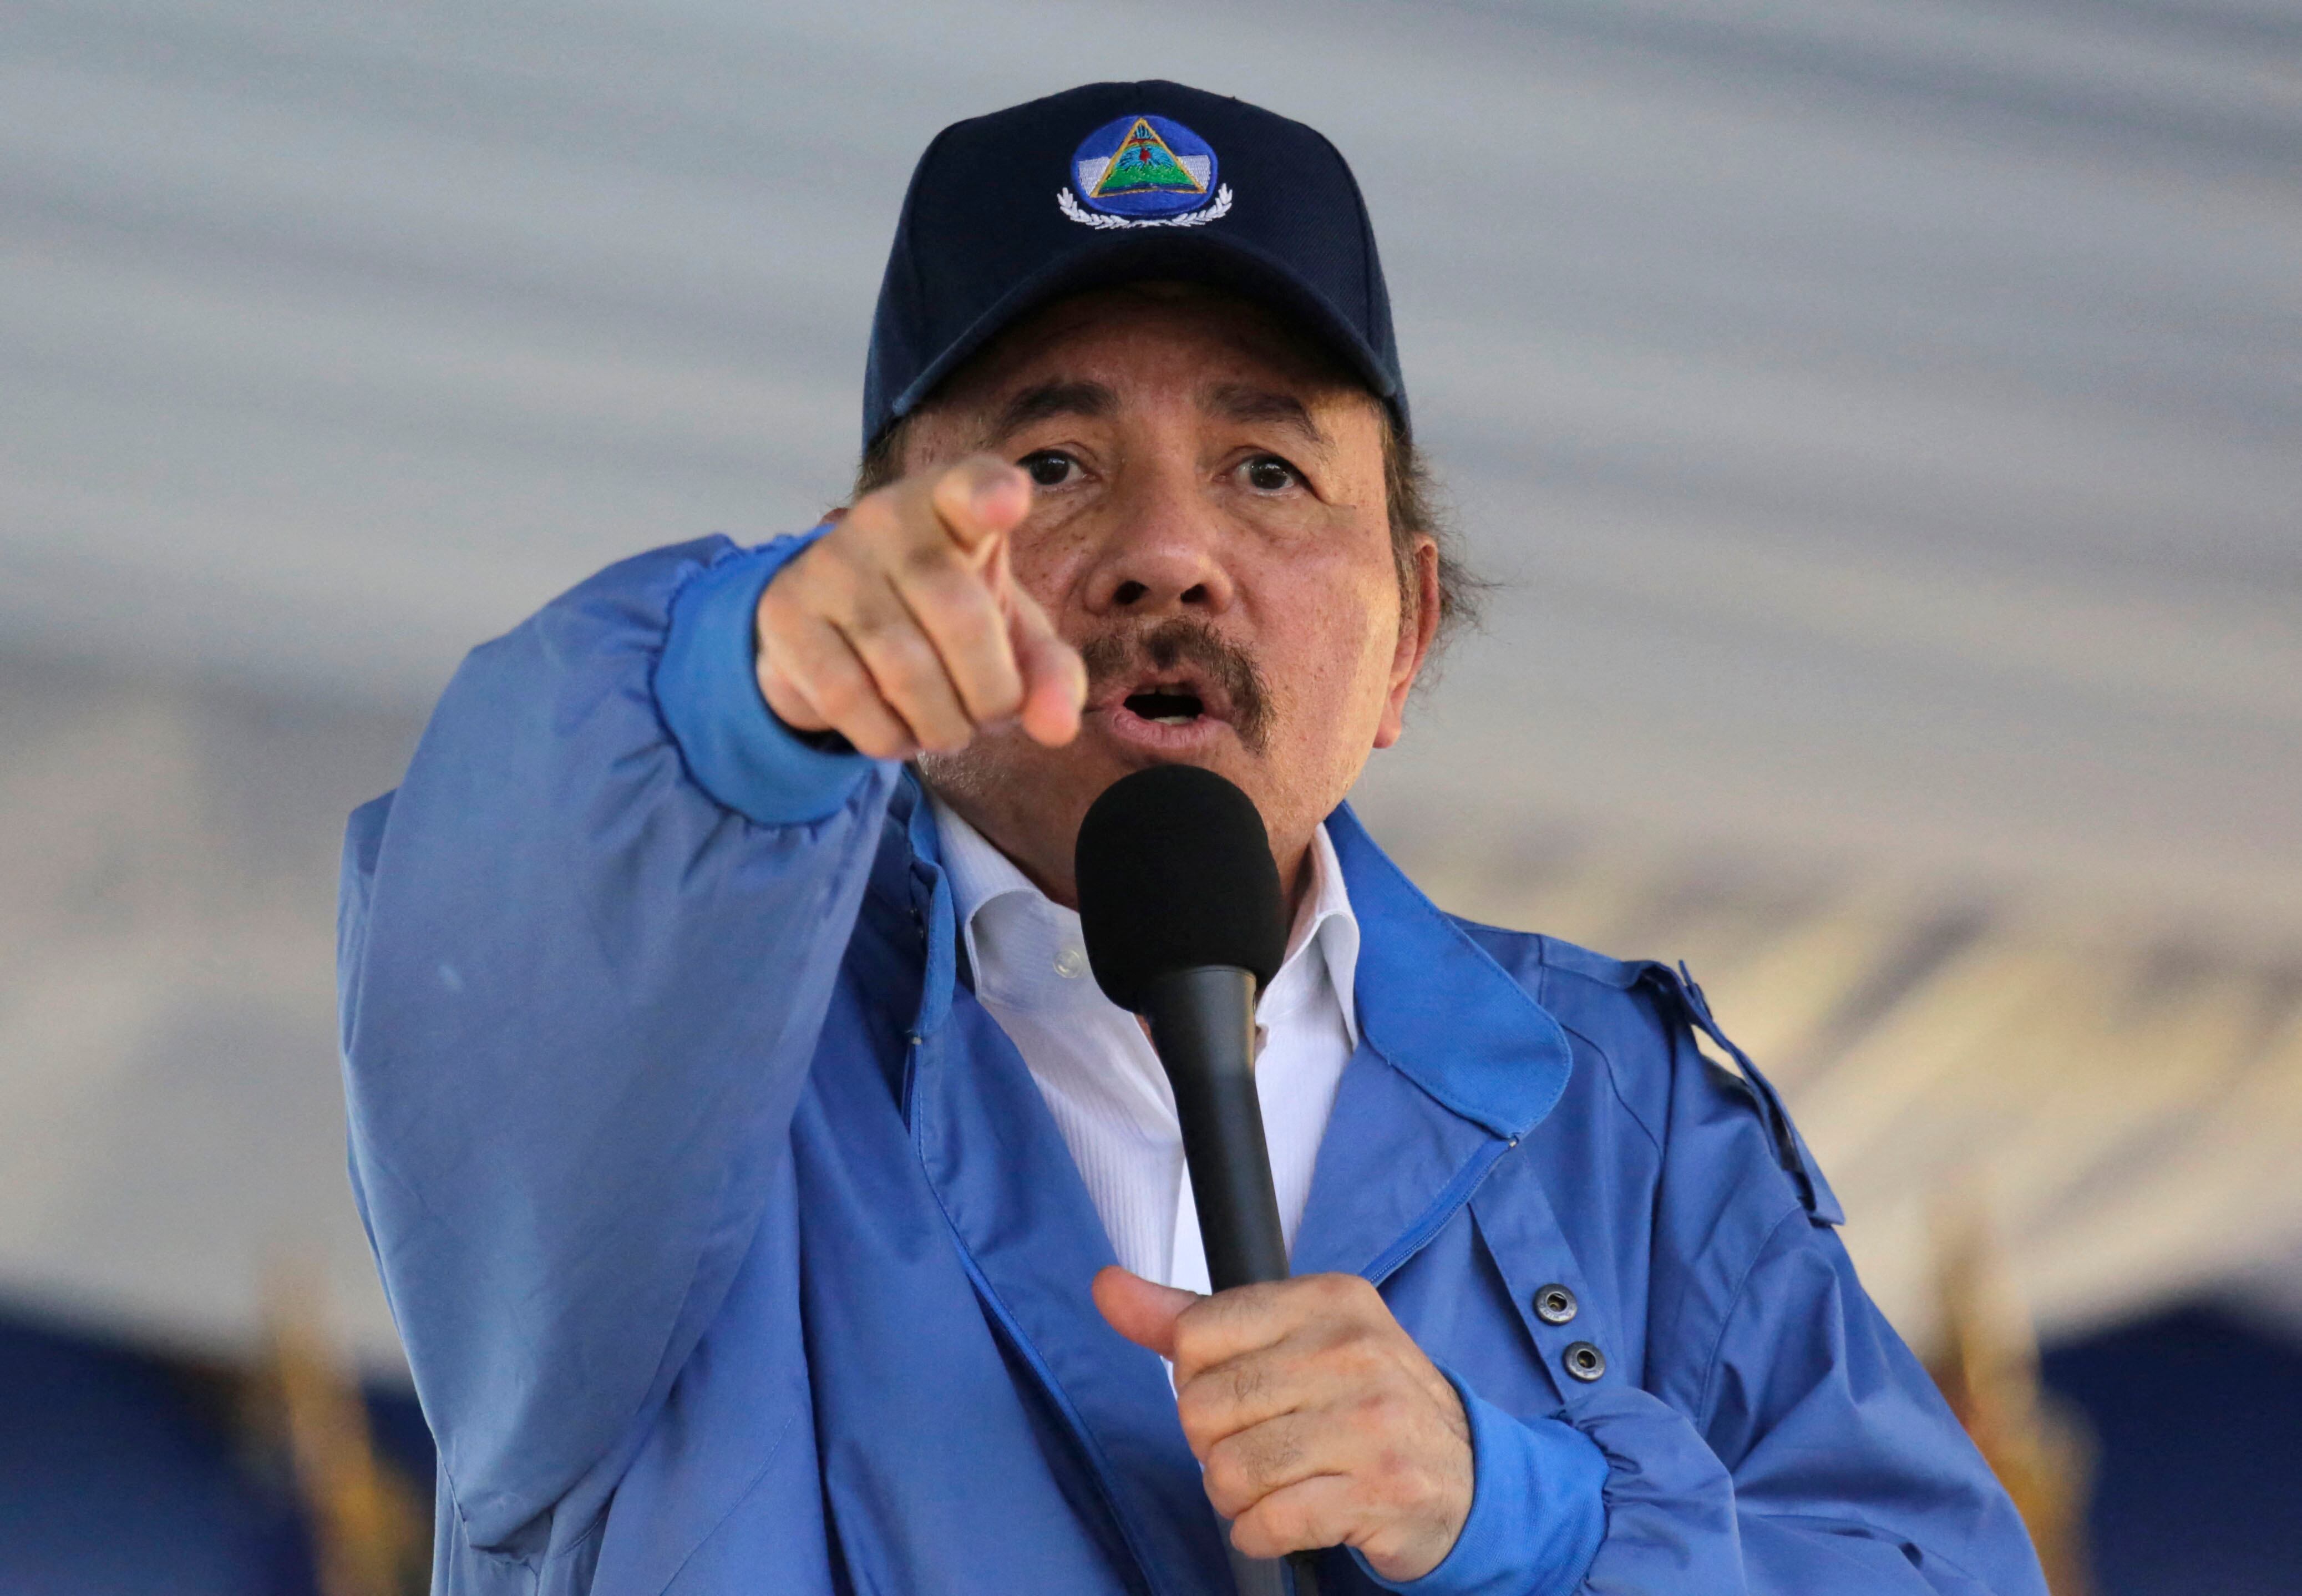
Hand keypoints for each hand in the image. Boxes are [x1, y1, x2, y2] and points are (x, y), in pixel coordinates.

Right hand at [755, 455, 1086, 758]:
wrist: (837, 628)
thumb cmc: (944, 620)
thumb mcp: (1008, 637)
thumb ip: (1050, 674)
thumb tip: (1058, 727)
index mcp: (953, 504)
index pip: (973, 485)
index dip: (991, 494)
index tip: (1008, 502)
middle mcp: (887, 516)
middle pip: (959, 614)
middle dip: (990, 692)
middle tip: (991, 716)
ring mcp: (829, 561)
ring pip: (903, 667)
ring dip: (942, 725)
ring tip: (950, 731)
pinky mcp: (785, 612)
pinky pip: (847, 696)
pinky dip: (888, 736)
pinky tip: (901, 734)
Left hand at [1093, 1267, 1473, 1582]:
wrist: (1465, 1476)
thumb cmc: (1362, 1402)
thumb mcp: (1287, 1341)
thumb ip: (1192, 1318)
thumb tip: (1107, 1287)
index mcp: (1328, 1300)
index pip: (1195, 1337)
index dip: (1196, 1381)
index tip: (1238, 1395)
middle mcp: (1353, 1351)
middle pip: (1203, 1408)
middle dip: (1214, 1445)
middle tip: (1261, 1446)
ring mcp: (1371, 1422)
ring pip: (1229, 1470)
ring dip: (1235, 1495)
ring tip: (1276, 1483)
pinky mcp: (1378, 1492)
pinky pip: (1266, 1523)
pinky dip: (1260, 1534)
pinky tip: (1290, 1518)